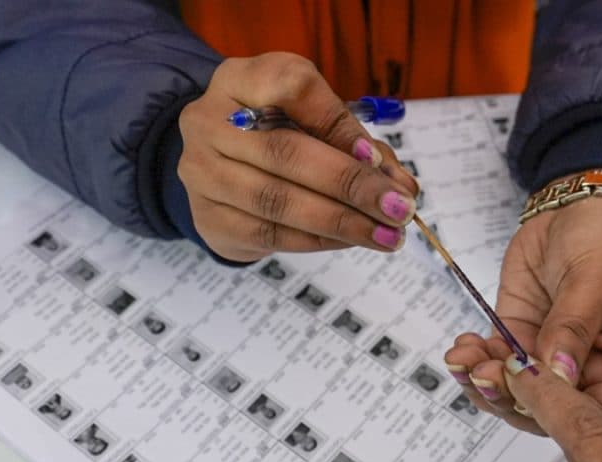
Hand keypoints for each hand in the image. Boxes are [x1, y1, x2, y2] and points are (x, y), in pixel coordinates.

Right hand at [177, 53, 418, 261]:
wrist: (218, 168)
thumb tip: (399, 184)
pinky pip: (271, 235)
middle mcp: (208, 121)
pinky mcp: (208, 219)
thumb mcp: (310, 117)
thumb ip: (353, 140)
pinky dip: (319, 240)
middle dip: (351, 185)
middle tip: (399, 209)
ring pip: (278, 201)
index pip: (293, 88)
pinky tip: (352, 240)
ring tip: (386, 235)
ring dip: (342, 222)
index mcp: (239, 80)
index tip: (379, 159)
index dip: (339, 125)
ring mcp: (201, 173)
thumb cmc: (276, 133)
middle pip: (285, 152)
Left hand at [444, 195, 601, 434]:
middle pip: (546, 414)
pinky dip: (473, 362)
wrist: (577, 206)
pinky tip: (463, 346)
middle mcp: (587, 376)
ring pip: (512, 394)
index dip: (561, 417)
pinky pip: (493, 366)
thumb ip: (572, 332)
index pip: (595, 419)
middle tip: (483, 375)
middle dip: (509, 398)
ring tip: (465, 358)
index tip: (529, 394)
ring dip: (483, 383)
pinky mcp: (518, 341)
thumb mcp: (594, 284)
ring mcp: (548, 361)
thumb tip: (556, 375)